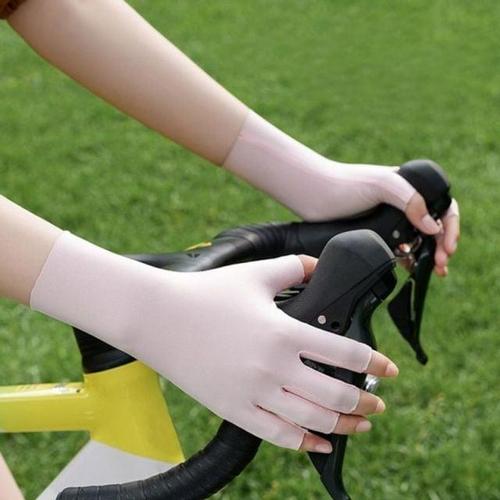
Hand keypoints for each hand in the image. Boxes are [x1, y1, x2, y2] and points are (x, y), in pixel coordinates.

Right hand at [30, 233, 397, 453]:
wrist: (158, 317)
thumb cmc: (206, 293)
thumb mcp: (255, 273)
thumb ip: (294, 266)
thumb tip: (318, 265)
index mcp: (284, 332)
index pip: (344, 353)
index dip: (374, 362)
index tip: (390, 369)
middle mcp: (273, 367)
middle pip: (335, 395)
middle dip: (365, 401)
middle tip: (379, 402)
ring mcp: (252, 393)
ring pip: (311, 420)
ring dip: (343, 425)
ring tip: (360, 423)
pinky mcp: (233, 409)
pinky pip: (276, 435)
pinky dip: (304, 442)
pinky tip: (320, 441)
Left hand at [223, 111, 459, 274]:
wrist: (311, 194)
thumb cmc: (344, 183)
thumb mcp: (381, 185)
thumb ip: (409, 200)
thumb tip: (432, 226)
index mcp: (409, 186)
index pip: (442, 205)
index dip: (450, 226)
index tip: (447, 247)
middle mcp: (402, 202)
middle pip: (433, 225)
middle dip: (442, 245)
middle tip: (441, 264)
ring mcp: (388, 218)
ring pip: (418, 238)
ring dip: (428, 254)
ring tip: (433, 270)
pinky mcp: (374, 232)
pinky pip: (399, 246)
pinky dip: (409, 257)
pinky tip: (410, 267)